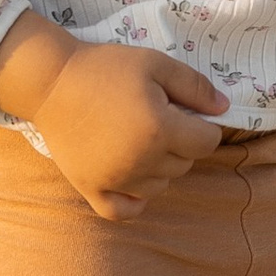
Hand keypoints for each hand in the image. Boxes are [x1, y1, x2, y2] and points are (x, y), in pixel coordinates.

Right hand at [0, 17, 226, 220]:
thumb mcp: (156, 64)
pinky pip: (124, 211)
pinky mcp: (91, 189)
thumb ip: (195, 87)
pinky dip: (135, 200)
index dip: (204, 126)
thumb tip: (224, 108)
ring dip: (160, 167)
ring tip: (139, 139)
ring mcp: (115, 180)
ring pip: (160, 186)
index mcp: (160, 129)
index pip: (207, 143)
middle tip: (158, 119)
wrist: (51, 82)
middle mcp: (141, 161)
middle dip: (181, 143)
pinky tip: (133, 179)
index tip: (186, 112)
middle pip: (185, 164)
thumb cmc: (106, 68)